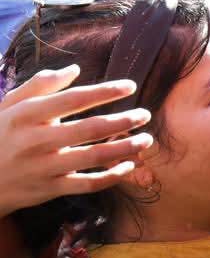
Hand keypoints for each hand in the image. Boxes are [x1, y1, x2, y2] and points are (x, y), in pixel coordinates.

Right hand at [0, 65, 154, 216]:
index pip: (73, 100)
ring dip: (124, 148)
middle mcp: (35, 141)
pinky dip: (111, 177)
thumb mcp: (10, 105)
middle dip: (122, 121)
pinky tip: (129, 166)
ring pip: (92, 158)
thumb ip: (40, 85)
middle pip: (88, 129)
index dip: (104, 92)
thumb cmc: (1, 134)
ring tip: (146, 140)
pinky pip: (87, 184)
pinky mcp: (49, 189)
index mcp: (26, 115)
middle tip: (145, 114)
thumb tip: (74, 68)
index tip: (130, 86)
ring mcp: (43, 168)